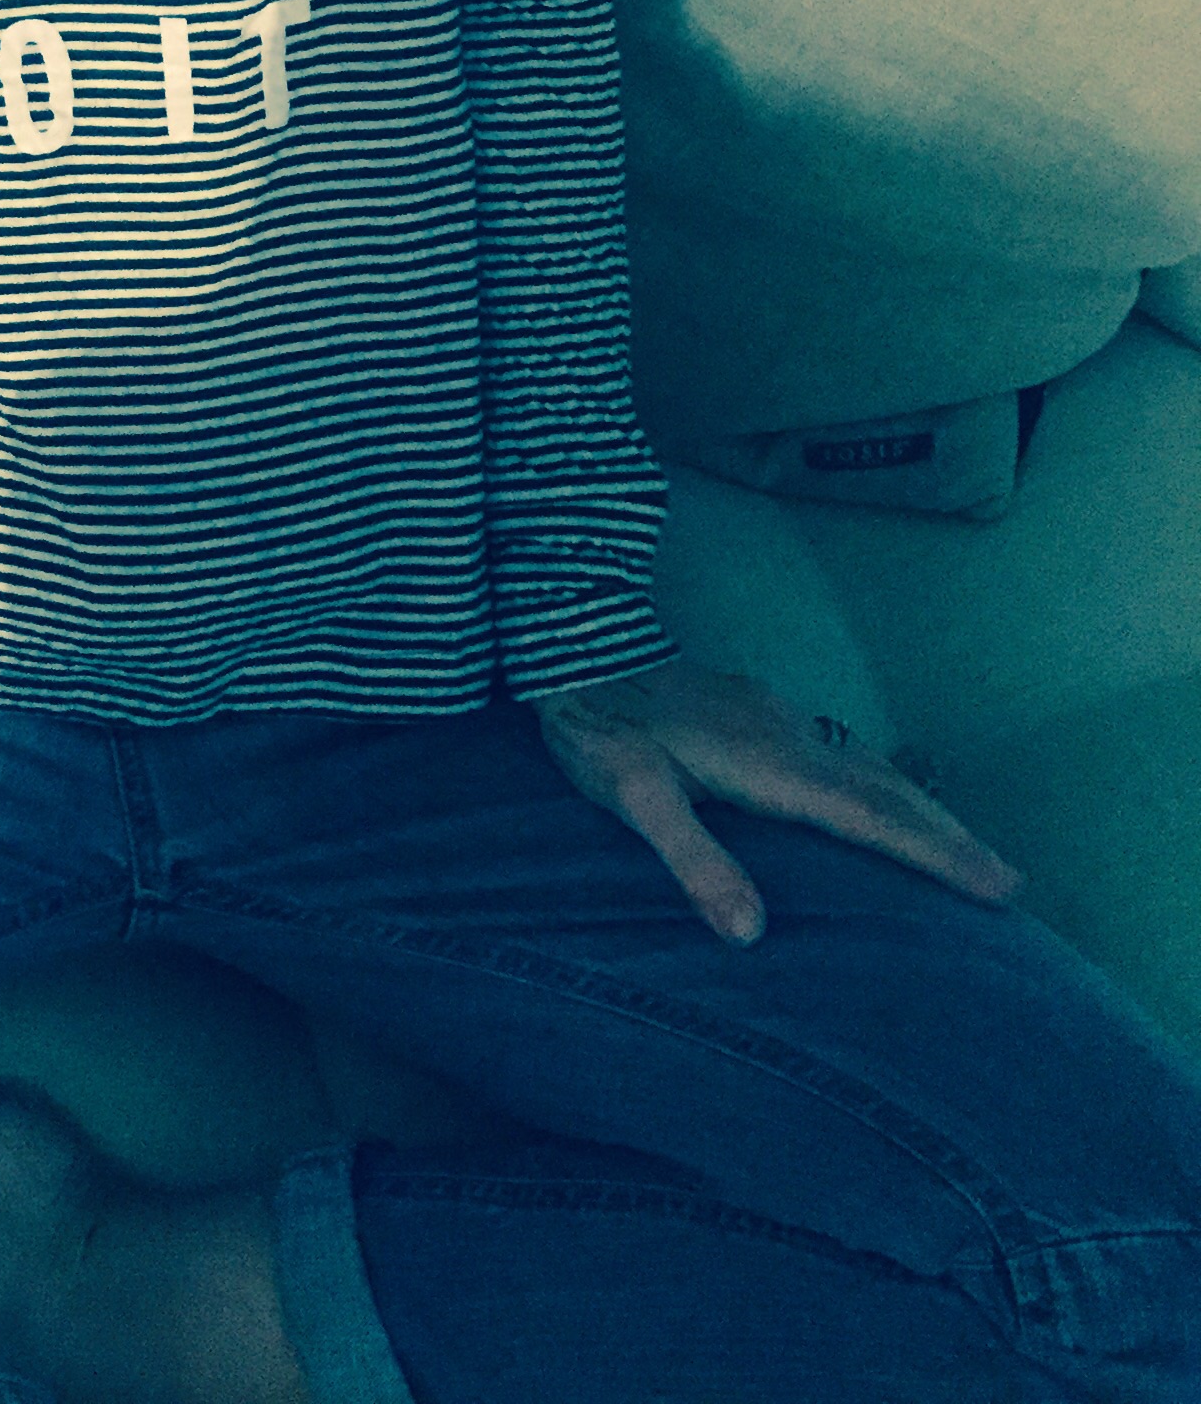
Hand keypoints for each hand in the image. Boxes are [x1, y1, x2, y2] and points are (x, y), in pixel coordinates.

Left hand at [531, 658, 1022, 947]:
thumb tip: (751, 935)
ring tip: (962, 844)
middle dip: (948, 834)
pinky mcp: (755, 705)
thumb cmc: (597, 727)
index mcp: (770, 764)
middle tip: (1009, 878)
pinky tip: (874, 792)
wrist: (570, 642)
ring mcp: (773, 714)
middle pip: (886, 789)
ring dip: (919, 805)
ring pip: (866, 764)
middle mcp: (786, 734)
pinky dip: (878, 780)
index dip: (936, 855)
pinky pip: (839, 749)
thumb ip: (692, 860)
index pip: (873, 818)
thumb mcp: (633, 797)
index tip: (998, 887)